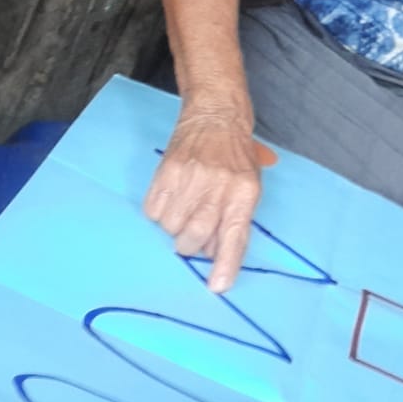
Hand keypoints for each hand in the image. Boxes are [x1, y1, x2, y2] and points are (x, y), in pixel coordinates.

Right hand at [143, 108, 276, 292]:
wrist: (216, 115)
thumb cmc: (236, 157)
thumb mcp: (248, 187)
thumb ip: (234, 221)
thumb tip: (212, 254)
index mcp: (244, 192)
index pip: (234, 235)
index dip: (225, 264)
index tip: (217, 286)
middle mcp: (218, 185)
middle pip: (195, 236)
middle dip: (191, 246)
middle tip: (192, 236)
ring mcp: (190, 177)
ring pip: (171, 227)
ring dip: (174, 227)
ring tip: (185, 207)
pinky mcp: (166, 171)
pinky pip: (153, 211)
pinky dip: (160, 214)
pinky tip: (172, 199)